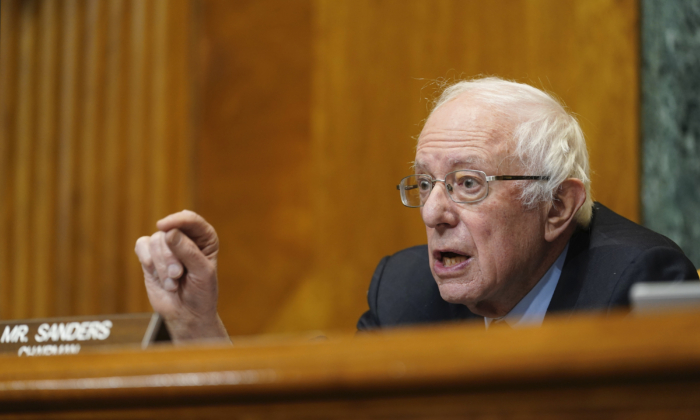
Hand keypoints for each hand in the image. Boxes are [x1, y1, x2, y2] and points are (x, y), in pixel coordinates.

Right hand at [134, 210, 228, 342]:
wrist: (186, 314)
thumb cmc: (201, 293)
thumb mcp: (202, 273)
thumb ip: (188, 252)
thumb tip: (170, 232)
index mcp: (205, 237)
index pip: (191, 219)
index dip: (177, 220)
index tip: (163, 226)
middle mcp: (186, 237)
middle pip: (169, 232)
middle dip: (170, 257)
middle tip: (177, 275)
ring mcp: (167, 246)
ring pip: (155, 240)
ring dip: (161, 266)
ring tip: (172, 282)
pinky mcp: (151, 255)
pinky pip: (142, 246)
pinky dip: (148, 261)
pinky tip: (157, 276)